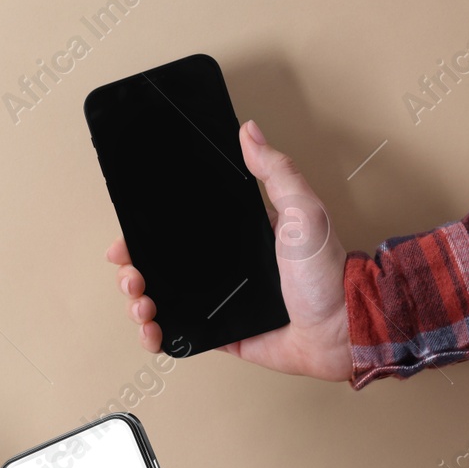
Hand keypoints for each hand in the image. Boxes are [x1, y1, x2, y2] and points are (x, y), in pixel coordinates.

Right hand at [108, 119, 351, 381]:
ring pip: (161, 303)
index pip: (175, 235)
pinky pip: (180, 336)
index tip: (125, 242)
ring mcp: (220, 303)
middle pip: (159, 269)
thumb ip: (275, 172)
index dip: (144, 238)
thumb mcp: (303, 210)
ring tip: (142, 306)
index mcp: (234, 240)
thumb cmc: (327, 270)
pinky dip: (157, 336)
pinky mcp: (223, 335)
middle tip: (131, 277)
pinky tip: (152, 331)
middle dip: (133, 274)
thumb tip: (249, 131)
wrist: (343, 328)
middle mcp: (222, 270)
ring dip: (139, 306)